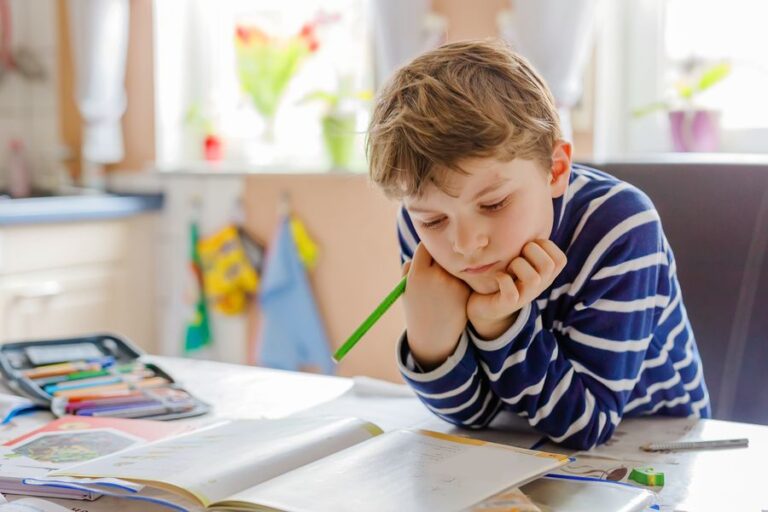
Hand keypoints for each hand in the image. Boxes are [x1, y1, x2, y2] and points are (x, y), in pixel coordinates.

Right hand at [402, 243, 470, 369]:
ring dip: (451, 268)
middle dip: (441, 257)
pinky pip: (462, 275)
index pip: (424, 246)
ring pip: (453, 264)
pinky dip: (459, 279)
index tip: (428, 253)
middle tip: (439, 266)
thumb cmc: (417, 309)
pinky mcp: (465, 290)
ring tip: (444, 285)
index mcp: (417, 274)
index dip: (427, 249)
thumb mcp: (406, 289)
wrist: (433, 337)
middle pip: (441, 253)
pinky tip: (453, 294)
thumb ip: (411, 268)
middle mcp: (435, 276)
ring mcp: (452, 283)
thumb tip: (423, 249)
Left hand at [467, 240, 566, 339]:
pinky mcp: (508, 304)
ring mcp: (526, 296)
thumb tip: (536, 215)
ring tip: (508, 267)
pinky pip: (511, 291)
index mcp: (547, 275)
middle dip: (529, 252)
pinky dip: (502, 280)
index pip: (560, 259)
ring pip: (533, 278)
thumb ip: (531, 243)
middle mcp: (540, 286)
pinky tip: (497, 277)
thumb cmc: (506, 274)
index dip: (544, 246)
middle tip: (517, 256)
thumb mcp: (523, 258)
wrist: (487, 304)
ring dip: (516, 266)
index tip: (528, 247)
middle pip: (548, 265)